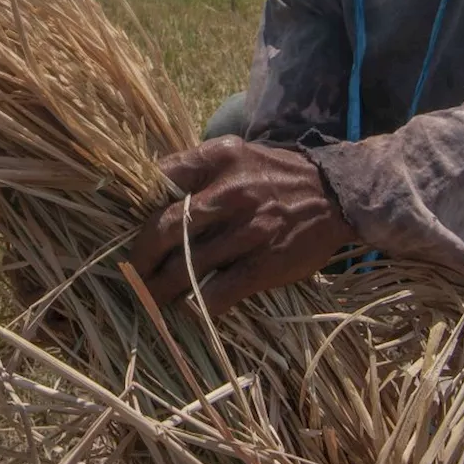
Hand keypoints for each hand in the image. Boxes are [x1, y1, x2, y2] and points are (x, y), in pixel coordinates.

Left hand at [128, 135, 356, 315]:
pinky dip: (197, 306)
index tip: (126, 227)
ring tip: (151, 298)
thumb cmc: (275, 175)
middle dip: (141, 257)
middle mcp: (231, 192)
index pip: (161, 178)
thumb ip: (195, 168)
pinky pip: (218, 293)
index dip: (136, 207)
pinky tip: (189, 309)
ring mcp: (249, 231)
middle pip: (166, 228)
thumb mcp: (235, 154)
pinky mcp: (265, 265)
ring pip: (186, 266)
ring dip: (160, 288)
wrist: (337, 194)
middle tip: (132, 273)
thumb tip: (149, 193)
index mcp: (219, 159)